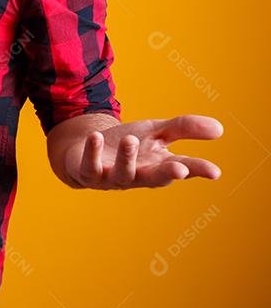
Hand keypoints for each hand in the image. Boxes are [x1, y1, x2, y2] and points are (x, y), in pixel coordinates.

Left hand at [65, 115, 222, 188]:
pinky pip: (90, 166)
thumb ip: (183, 128)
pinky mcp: (89, 173)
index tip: (215, 172)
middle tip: (179, 169)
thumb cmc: (128, 144)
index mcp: (158, 166)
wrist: (87, 150)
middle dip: (166, 174)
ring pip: (123, 173)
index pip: (182, 168)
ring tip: (130, 139)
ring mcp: (113, 177)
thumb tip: (220, 128)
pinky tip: (96, 136)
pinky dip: (93, 152)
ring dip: (127, 157)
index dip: (198, 170)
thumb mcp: (155, 132)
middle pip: (155, 178)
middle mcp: (138, 176)